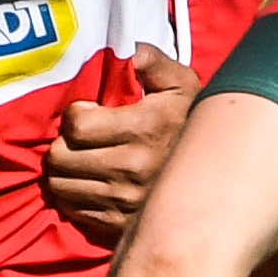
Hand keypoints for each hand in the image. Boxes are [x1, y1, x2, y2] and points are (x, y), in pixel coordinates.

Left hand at [46, 45, 198, 242]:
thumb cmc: (188, 119)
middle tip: (79, 138)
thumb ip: (150, 61)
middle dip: (64, 143)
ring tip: (82, 158)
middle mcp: (134, 168)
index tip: (87, 112)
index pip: (77, 126)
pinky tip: (91, 181)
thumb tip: (128, 52)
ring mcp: (126, 200)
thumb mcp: (179, 82)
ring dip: (65, 170)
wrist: (216, 172)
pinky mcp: (120, 224)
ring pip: (61, 186)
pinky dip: (75, 195)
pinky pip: (74, 210)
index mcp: (146, 127)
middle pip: (61, 158)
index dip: (75, 115)